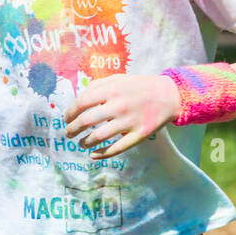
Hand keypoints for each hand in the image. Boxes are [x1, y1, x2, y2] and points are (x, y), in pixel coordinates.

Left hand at [63, 74, 180, 159]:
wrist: (168, 96)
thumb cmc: (139, 87)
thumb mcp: (118, 79)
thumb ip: (97, 85)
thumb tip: (78, 100)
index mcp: (111, 90)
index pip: (81, 103)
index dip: (70, 113)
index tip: (67, 119)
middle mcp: (119, 105)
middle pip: (86, 121)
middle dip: (72, 130)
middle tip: (69, 134)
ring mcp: (129, 121)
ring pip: (99, 137)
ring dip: (85, 142)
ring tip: (81, 144)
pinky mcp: (139, 135)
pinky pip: (116, 149)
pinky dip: (101, 154)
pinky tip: (93, 155)